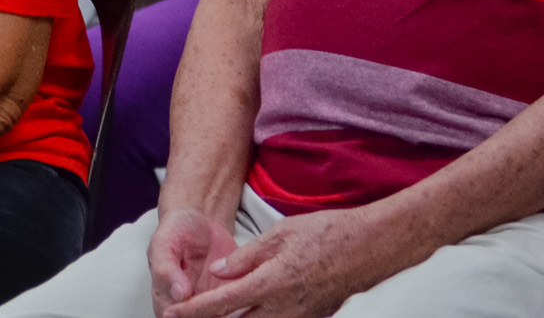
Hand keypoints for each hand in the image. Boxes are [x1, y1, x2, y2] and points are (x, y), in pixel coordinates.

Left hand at [164, 206, 411, 317]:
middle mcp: (285, 308)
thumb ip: (247, 257)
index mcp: (271, 284)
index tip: (172, 314)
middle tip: (188, 316)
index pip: (222, 304)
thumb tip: (219, 273)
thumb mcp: (280, 234)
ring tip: (214, 314)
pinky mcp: (314, 317)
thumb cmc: (326, 233)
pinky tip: (250, 312)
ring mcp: (301, 316)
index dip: (194, 312)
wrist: (372, 247)